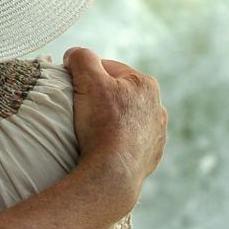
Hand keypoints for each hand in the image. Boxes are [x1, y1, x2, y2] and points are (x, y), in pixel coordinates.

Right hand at [64, 46, 165, 208]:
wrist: (114, 174)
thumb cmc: (103, 124)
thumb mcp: (87, 80)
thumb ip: (81, 58)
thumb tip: (74, 55)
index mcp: (146, 84)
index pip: (107, 68)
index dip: (86, 76)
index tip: (72, 88)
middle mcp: (157, 107)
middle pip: (118, 94)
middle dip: (99, 98)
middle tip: (80, 110)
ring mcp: (156, 134)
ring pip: (125, 118)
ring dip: (110, 121)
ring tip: (91, 131)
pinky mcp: (151, 156)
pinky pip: (129, 142)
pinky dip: (116, 143)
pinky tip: (103, 148)